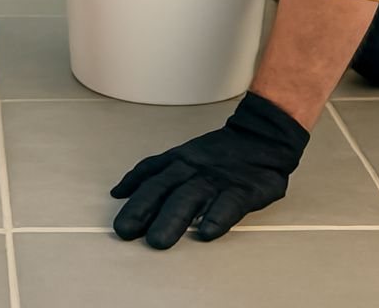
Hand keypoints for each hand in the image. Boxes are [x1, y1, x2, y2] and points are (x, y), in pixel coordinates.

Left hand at [109, 91, 309, 249]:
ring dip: (172, 219)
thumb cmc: (219, 153)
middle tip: (126, 232)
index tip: (118, 216)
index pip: (150, 176)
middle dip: (142, 209)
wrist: (261, 137)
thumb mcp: (182, 155)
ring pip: (190, 197)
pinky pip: (228, 204)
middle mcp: (193, 169)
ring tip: (158, 240)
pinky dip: (216, 217)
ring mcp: (216, 179)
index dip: (132, 194)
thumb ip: (155, 171)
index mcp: (179, 161)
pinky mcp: (241, 190)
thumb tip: (120, 191)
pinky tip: (207, 233)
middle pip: (163, 188)